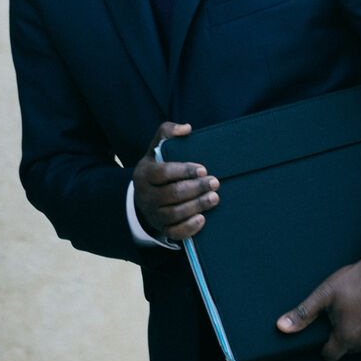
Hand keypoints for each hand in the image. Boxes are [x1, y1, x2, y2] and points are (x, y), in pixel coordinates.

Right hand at [132, 122, 219, 240]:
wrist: (144, 195)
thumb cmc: (156, 167)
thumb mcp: (155, 148)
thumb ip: (167, 132)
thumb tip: (187, 128)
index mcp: (144, 174)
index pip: (163, 173)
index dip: (184, 171)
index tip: (204, 170)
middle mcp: (145, 196)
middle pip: (172, 194)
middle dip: (196, 188)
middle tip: (216, 182)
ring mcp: (153, 214)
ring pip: (175, 213)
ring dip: (197, 206)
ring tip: (214, 197)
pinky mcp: (161, 228)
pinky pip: (174, 232)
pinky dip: (189, 227)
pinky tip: (202, 219)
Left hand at [277, 258, 360, 360]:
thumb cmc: (353, 280)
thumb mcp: (324, 294)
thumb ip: (303, 314)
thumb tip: (281, 328)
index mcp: (346, 338)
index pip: (330, 355)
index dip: (327, 344)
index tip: (331, 327)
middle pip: (350, 350)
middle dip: (346, 337)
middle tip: (348, 313)